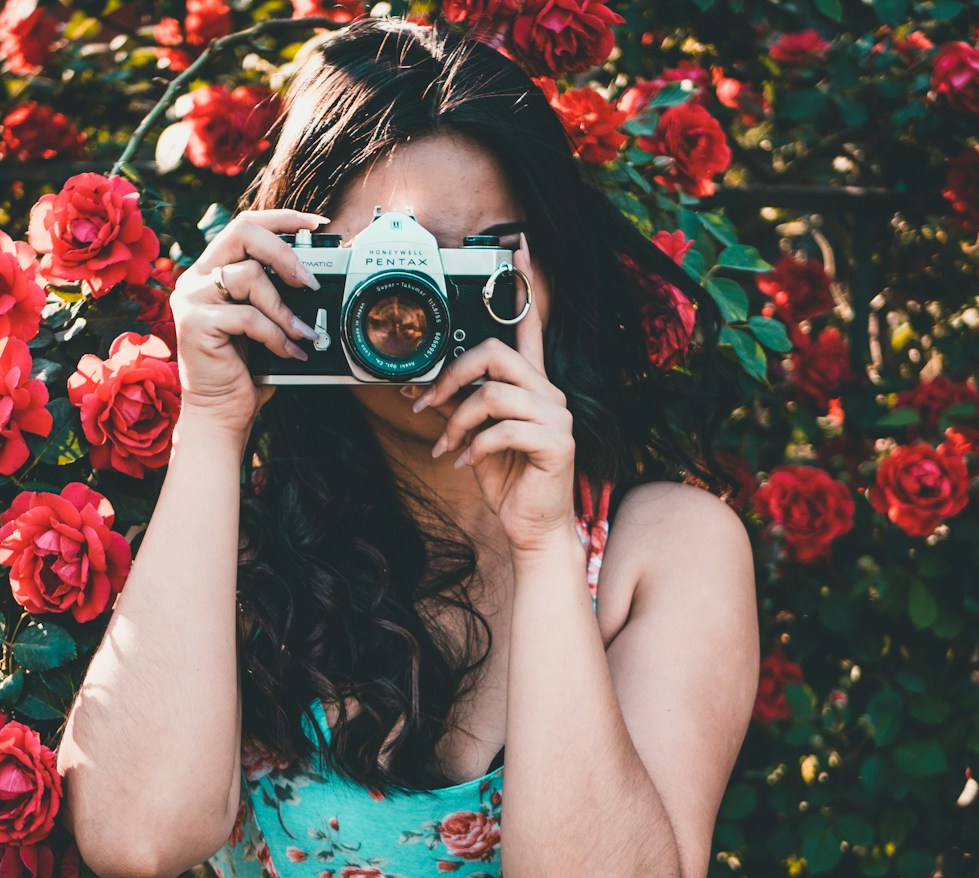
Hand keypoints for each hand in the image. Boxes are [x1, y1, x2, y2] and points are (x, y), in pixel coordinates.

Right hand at [169, 208, 328, 436]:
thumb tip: (316, 276)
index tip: (316, 225)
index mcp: (213, 270)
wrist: (221, 411)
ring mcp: (191, 298)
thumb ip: (277, 293)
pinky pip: (248, 317)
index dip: (282, 219)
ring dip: (285, 308)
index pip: (245, 225)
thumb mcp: (265, 321)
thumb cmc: (246, 369)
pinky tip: (289, 352)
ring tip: (303, 334)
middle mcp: (197, 277)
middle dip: (284, 253)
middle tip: (309, 283)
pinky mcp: (194, 323)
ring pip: (248, 276)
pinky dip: (276, 335)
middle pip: (242, 232)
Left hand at [411, 232, 575, 552]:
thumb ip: (460, 408)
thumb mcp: (476, 437)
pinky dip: (473, 446)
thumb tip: (421, 390)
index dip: (523, 286)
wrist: (533, 528)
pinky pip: (502, 428)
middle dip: (453, 376)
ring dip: (457, 420)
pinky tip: (465, 462)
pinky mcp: (556, 443)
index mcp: (533, 386)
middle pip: (497, 355)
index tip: (516, 249)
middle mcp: (550, 394)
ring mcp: (557, 417)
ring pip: (493, 393)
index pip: (529, 326)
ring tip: (446, 445)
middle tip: (427, 403)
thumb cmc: (509, 480)